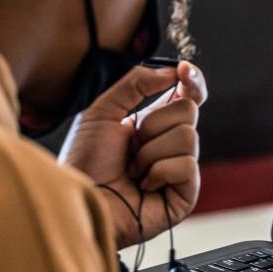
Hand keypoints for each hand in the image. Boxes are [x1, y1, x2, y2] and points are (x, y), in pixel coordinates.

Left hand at [60, 61, 206, 248]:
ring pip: (188, 136)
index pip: (188, 96)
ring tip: (132, 170)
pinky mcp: (185, 194)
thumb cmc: (84, 163)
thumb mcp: (101, 112)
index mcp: (155, 124)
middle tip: (131, 146)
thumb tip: (172, 71)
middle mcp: (171, 144)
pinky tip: (143, 186)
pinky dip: (158, 172)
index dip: (192, 81)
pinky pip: (186, 165)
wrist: (80, 201)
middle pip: (188, 110)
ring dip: (150, 152)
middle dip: (153, 125)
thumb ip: (134, 84)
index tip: (184, 70)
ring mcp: (181, 170)